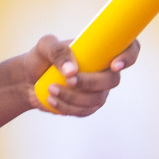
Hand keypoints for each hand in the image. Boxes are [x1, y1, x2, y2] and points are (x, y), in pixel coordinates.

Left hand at [21, 34, 139, 116]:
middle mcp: (104, 70)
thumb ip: (57, 51)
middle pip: (113, 80)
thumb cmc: (41, 57)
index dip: (128, 56)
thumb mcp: (45, 47)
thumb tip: (72, 70)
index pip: (129, 49)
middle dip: (91, 82)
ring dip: (74, 96)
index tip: (114, 64)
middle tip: (69, 79)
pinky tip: (51, 99)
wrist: (29, 79)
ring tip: (51, 89)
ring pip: (97, 99)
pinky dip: (67, 107)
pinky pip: (85, 111)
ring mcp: (98, 90)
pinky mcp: (87, 106)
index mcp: (100, 50)